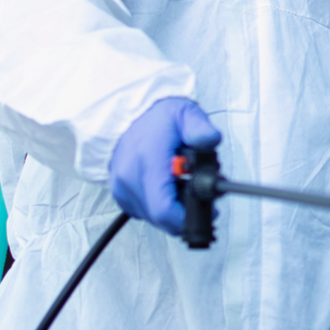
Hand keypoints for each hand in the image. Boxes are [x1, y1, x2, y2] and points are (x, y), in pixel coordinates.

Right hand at [109, 97, 221, 235]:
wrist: (129, 112)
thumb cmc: (159, 116)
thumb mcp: (187, 114)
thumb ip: (201, 129)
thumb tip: (212, 139)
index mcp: (147, 160)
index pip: (164, 209)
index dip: (186, 217)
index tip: (204, 209)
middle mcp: (129, 176)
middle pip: (160, 217)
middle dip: (183, 212)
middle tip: (199, 196)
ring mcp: (121, 185)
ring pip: (151, 216)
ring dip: (170, 209)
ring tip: (181, 186)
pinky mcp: (118, 191)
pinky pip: (141, 211)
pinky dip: (156, 204)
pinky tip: (165, 187)